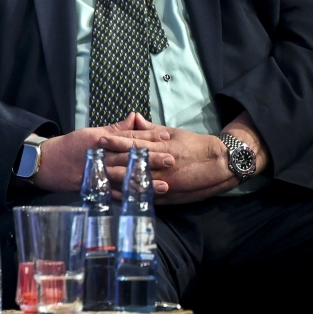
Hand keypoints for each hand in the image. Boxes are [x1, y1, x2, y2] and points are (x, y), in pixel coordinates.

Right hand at [36, 113, 171, 193]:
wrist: (45, 163)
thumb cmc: (69, 146)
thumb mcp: (90, 131)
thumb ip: (115, 128)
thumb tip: (135, 117)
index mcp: (100, 141)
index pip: (127, 138)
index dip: (148, 138)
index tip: (166, 137)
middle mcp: (99, 157)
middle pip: (129, 158)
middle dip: (150, 159)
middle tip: (171, 159)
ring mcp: (96, 174)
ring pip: (123, 178)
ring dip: (144, 182)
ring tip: (164, 185)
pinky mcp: (93, 188)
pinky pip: (112, 194)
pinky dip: (127, 197)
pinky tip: (141, 199)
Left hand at [103, 113, 268, 204]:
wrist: (220, 163)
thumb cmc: (195, 145)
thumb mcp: (173, 132)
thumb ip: (151, 129)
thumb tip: (133, 117)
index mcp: (161, 145)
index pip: (134, 141)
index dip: (116, 140)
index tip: (99, 138)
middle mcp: (161, 162)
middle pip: (132, 160)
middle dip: (111, 159)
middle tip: (92, 158)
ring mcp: (165, 179)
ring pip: (137, 178)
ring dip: (118, 178)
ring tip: (98, 177)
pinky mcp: (169, 193)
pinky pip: (147, 194)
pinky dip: (132, 195)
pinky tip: (118, 196)